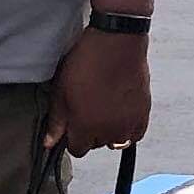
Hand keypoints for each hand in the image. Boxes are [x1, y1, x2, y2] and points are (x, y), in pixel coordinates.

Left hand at [44, 27, 151, 154]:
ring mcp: (128, 123)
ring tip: (106, 109)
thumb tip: (50, 143)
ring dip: (110, 131)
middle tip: (89, 108)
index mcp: (85, 127)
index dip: (73, 137)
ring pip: (116, 141)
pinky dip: (128, 128)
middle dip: (91, 132)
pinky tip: (121, 112)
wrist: (117, 42)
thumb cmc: (87, 62)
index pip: (77, 150)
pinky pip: (135, 134)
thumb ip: (56, 121)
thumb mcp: (61, 91)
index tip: (73, 124)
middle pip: (96, 145)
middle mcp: (109, 131)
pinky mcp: (144, 113)